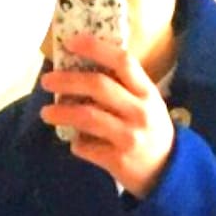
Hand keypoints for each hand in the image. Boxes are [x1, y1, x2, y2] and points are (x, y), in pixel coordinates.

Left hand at [41, 34, 174, 198]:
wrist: (169, 173)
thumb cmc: (153, 132)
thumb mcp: (148, 104)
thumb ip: (125, 87)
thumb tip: (83, 70)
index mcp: (147, 93)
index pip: (122, 62)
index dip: (95, 48)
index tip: (71, 42)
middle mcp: (139, 112)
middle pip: (98, 86)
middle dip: (68, 81)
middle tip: (47, 81)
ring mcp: (128, 137)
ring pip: (87, 117)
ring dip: (62, 113)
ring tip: (46, 113)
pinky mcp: (118, 161)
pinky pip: (87, 148)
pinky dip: (76, 144)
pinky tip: (75, 142)